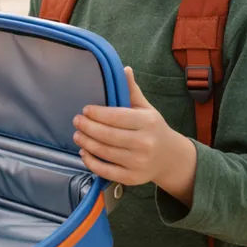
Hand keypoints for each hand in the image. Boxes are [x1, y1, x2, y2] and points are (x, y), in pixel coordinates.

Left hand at [72, 67, 197, 201]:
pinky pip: (106, 171)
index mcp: (147, 122)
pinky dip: (91, 162)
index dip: (97, 114)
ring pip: (104, 152)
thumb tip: (124, 68)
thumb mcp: (146, 108)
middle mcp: (144, 143)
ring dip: (86, 143)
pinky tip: (84, 152)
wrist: (169, 158)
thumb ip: (132, 90)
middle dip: (87, 127)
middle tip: (76, 121)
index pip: (116, 117)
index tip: (85, 110)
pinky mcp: (132, 178)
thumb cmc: (153, 129)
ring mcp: (138, 162)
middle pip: (107, 135)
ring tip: (77, 135)